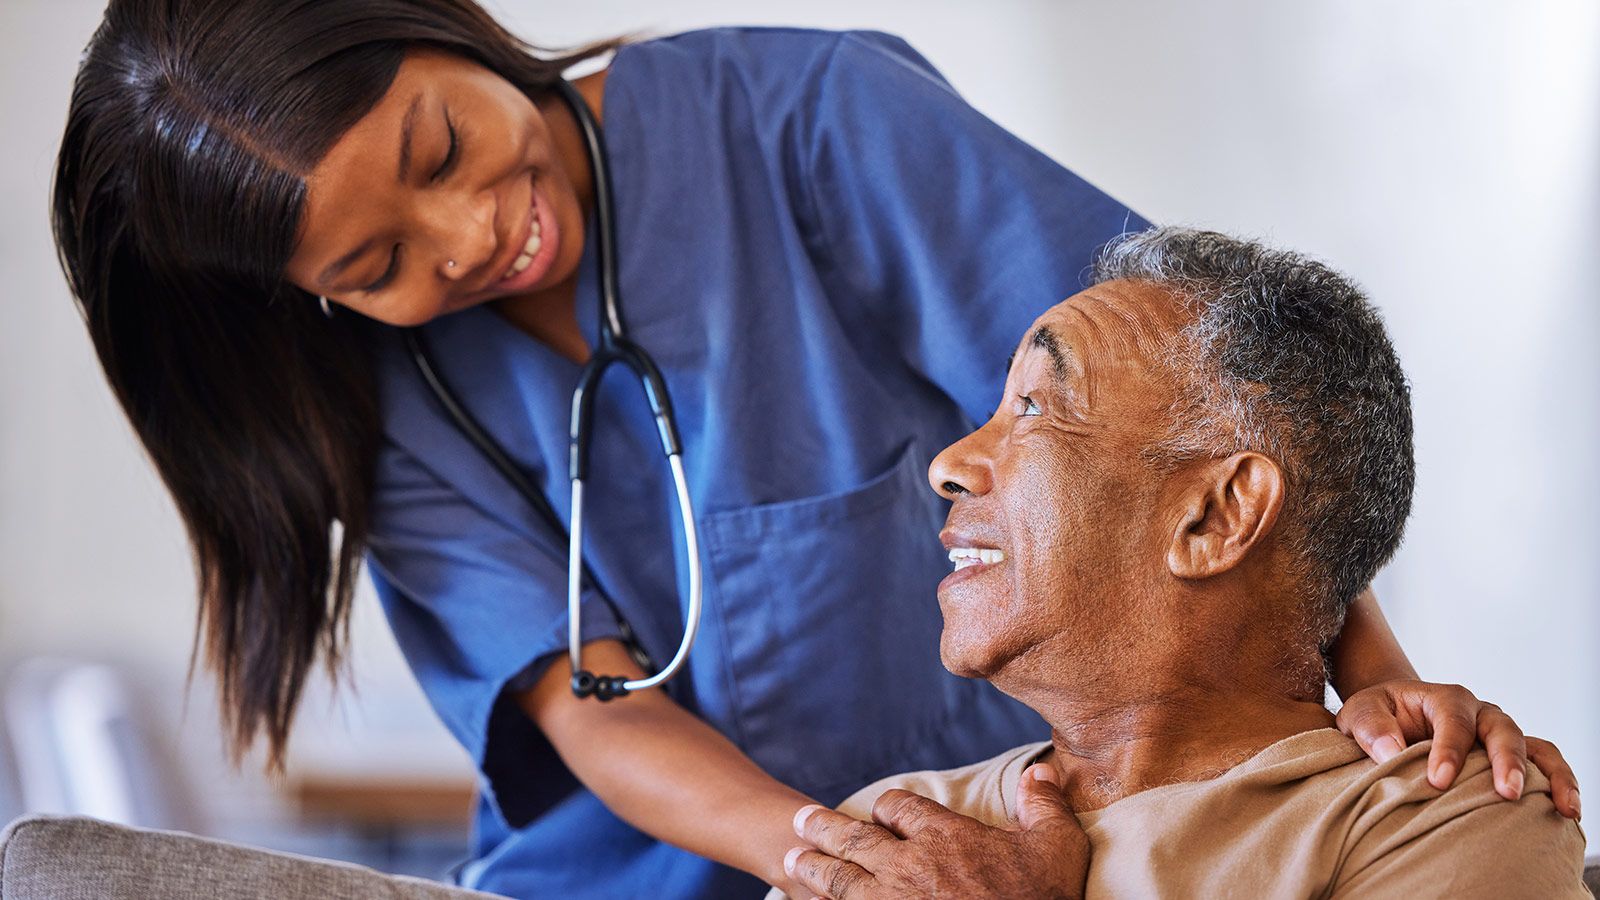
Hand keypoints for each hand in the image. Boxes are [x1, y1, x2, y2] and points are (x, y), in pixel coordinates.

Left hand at [782, 764, 1088, 899]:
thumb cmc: (1045, 898)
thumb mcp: (1057, 845)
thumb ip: (1044, 803)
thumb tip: (1041, 768)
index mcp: (944, 836)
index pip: (900, 808)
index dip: (889, 810)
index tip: (883, 814)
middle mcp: (909, 865)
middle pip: (855, 839)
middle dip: (825, 829)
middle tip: (801, 821)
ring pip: (839, 878)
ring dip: (812, 867)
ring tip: (790, 861)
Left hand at [1336, 679, 1580, 818]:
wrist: (1393, 717)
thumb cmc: (1378, 715)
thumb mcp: (1360, 712)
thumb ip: (1370, 727)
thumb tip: (1389, 752)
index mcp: (1444, 698)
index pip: (1453, 719)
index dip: (1449, 749)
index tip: (1439, 780)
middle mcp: (1479, 713)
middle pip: (1502, 730)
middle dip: (1506, 761)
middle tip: (1506, 793)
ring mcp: (1499, 734)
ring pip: (1534, 746)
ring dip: (1550, 775)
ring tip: (1562, 807)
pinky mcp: (1509, 757)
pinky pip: (1543, 763)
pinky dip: (1559, 783)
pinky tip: (1568, 811)